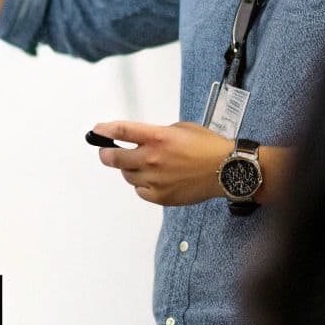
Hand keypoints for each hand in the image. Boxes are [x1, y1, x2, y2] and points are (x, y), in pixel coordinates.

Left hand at [90, 120, 232, 206]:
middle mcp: (152, 158)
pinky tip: (152, 179)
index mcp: (158, 137)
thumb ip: (156, 134)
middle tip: (105, 152)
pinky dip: (142, 184)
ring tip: (143, 165)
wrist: (227, 170)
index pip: (122, 131)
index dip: (105, 130)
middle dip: (106, 154)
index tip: (97, 131)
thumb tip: (140, 140)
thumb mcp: (180, 129)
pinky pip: (140, 191)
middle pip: (115, 158)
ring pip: (127, 175)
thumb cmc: (207, 147)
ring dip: (129, 169)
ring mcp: (155, 179)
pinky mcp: (160, 196)